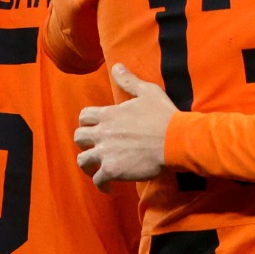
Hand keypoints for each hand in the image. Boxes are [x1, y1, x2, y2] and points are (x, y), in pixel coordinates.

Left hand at [75, 64, 177, 187]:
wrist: (175, 140)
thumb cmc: (164, 116)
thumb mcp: (147, 91)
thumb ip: (129, 80)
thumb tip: (116, 66)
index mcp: (109, 114)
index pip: (84, 117)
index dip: (87, 123)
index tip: (94, 128)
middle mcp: (103, 133)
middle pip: (79, 137)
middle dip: (85, 143)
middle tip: (96, 148)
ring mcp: (106, 152)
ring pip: (83, 160)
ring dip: (89, 165)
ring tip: (97, 170)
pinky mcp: (113, 170)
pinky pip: (98, 180)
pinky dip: (102, 184)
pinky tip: (110, 187)